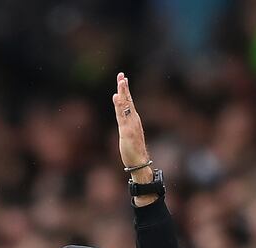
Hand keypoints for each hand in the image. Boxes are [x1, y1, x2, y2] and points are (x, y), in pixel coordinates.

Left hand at [112, 72, 153, 198]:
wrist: (139, 164)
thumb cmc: (134, 152)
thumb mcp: (129, 136)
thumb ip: (126, 126)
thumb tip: (124, 121)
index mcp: (134, 121)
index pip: (129, 103)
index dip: (126, 91)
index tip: (123, 79)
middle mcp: (134, 121)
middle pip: (128, 101)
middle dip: (124, 87)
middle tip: (121, 75)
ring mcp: (131, 125)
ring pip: (126, 106)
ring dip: (123, 93)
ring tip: (120, 81)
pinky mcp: (126, 132)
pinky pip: (122, 116)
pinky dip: (119, 106)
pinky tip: (116, 97)